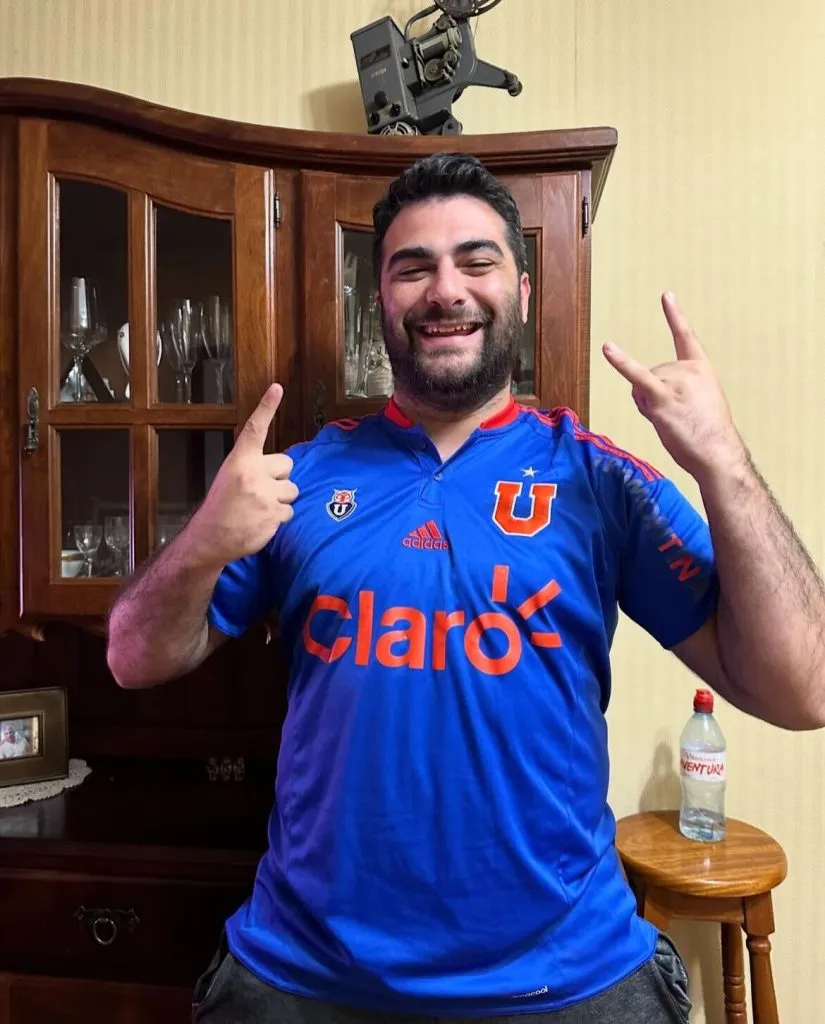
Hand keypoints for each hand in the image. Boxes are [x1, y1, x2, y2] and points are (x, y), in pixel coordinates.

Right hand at [187, 384, 298, 567]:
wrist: (210, 539)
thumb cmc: (220, 507)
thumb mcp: (229, 478)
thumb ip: (252, 467)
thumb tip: (281, 465)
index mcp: (239, 461)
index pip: (255, 429)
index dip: (267, 407)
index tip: (276, 388)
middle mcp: (253, 474)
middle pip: (286, 464)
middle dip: (279, 476)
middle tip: (259, 490)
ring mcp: (265, 495)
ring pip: (291, 490)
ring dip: (281, 499)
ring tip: (259, 508)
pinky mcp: (274, 515)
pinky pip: (290, 511)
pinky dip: (279, 518)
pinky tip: (261, 521)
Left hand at [602, 292, 746, 479]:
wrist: (717, 452)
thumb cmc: (708, 434)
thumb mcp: (699, 403)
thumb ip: (675, 390)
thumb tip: (642, 390)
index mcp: (701, 368)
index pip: (685, 337)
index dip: (674, 316)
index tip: (666, 295)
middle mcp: (687, 370)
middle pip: (651, 373)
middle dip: (653, 397)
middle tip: (676, 417)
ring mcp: (674, 382)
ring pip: (640, 386)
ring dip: (646, 406)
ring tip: (670, 421)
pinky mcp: (661, 397)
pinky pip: (636, 376)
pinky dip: (621, 362)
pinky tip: (607, 348)